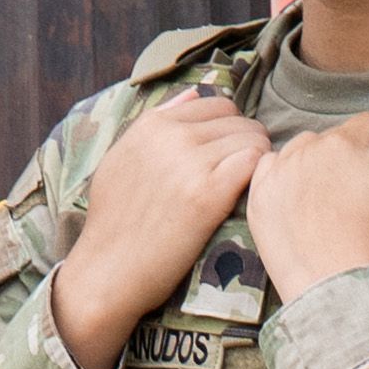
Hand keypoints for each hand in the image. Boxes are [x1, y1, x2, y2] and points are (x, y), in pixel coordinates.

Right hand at [49, 86, 273, 368]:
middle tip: (243, 176)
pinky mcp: (208, 194)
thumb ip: (156, 124)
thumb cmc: (115, 223)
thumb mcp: (121, 160)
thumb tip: (194, 96)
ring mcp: (190, 163)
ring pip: (252, 139)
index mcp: (152, 125)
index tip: (229, 157)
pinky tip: (251, 197)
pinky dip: (261, 177)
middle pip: (239, 121)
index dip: (230, 130)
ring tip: (247, 189)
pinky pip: (255, 163)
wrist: (108, 272)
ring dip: (258, 162)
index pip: (217, 105)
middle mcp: (171, 136)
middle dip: (248, 143)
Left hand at [243, 98, 368, 294]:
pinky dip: (284, 180)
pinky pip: (269, 171)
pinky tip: (299, 206)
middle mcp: (307, 147)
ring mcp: (278, 172)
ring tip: (328, 205)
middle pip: (334, 139)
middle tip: (356, 201)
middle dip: (348, 159)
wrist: (333, 292)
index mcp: (346, 142)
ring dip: (315, 167)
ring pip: (301, 152)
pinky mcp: (258, 197)